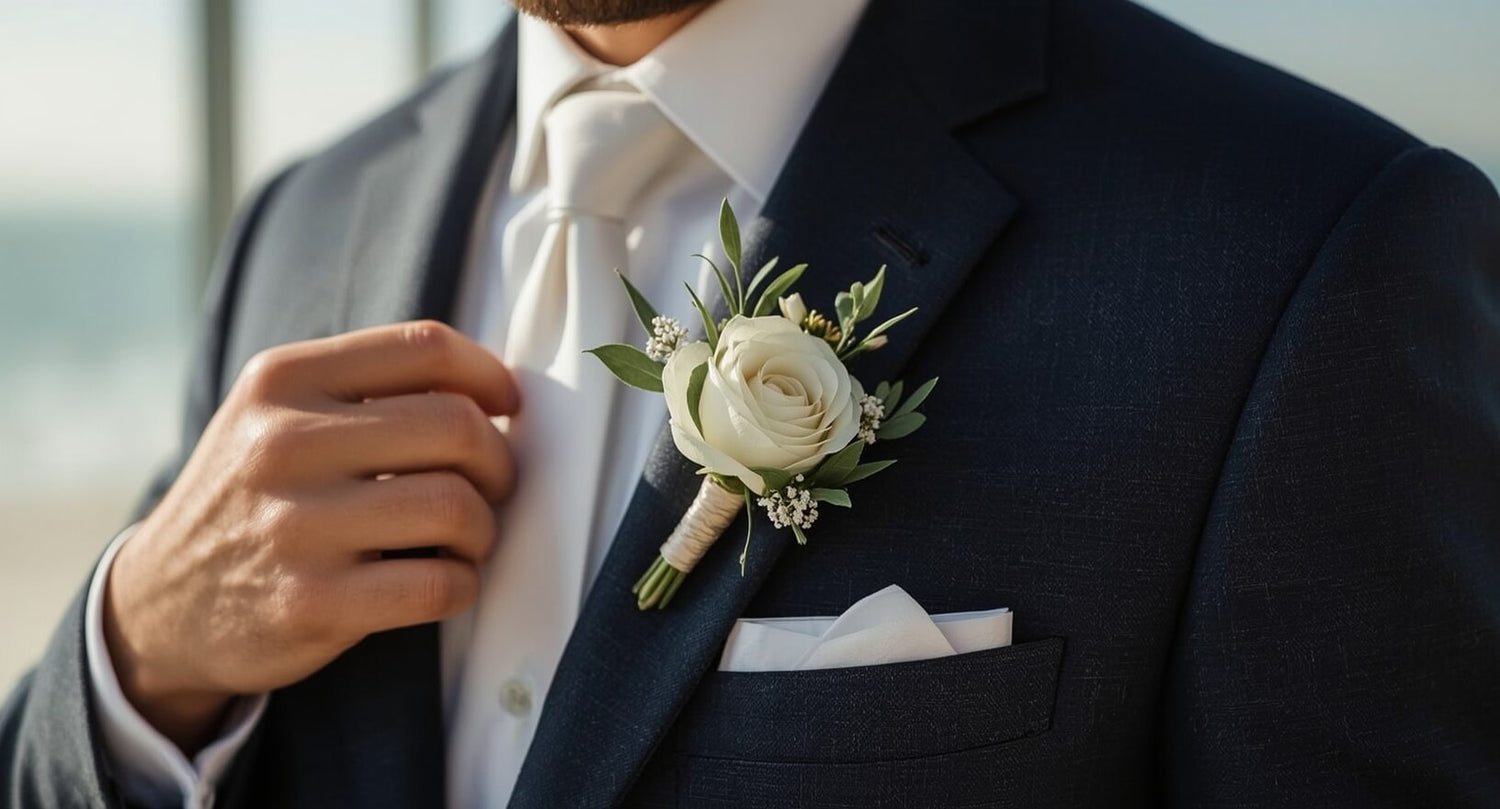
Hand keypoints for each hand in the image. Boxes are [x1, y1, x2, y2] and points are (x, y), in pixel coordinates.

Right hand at [103, 321, 518, 751]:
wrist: (162, 602)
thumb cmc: (254, 496)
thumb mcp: (276, 414)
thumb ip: (366, 387)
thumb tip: (494, 388)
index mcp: (283, 380)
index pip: (425, 348)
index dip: (489, 377)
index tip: (506, 407)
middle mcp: (283, 444)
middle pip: (457, 427)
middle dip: (498, 461)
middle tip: (491, 486)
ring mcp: (295, 526)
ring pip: (457, 506)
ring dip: (484, 528)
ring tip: (465, 538)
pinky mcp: (310, 603)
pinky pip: (438, 585)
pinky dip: (462, 584)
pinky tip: (443, 581)